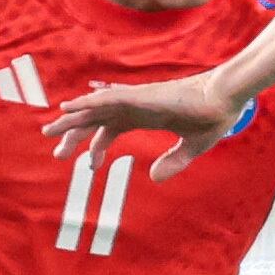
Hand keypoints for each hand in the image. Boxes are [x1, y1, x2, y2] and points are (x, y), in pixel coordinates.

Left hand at [44, 73, 239, 176]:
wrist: (226, 100)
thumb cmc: (212, 118)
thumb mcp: (191, 148)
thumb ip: (173, 162)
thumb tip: (153, 178)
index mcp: (145, 117)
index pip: (110, 130)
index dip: (96, 147)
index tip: (89, 168)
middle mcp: (135, 106)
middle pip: (97, 119)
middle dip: (75, 133)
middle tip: (56, 152)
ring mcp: (136, 99)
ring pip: (96, 108)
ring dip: (72, 118)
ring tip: (49, 129)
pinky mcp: (141, 96)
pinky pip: (107, 99)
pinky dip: (87, 102)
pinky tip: (69, 107)